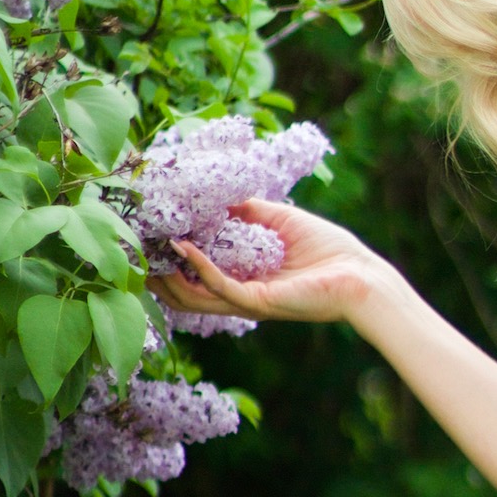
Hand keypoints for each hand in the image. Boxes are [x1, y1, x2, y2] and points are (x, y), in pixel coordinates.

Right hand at [150, 199, 390, 326]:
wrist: (362, 276)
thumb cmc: (329, 250)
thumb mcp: (279, 221)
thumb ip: (246, 210)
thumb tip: (214, 194)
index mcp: (243, 278)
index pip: (195, 276)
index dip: (169, 258)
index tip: (149, 234)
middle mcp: (240, 294)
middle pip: (184, 294)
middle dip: (156, 273)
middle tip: (134, 249)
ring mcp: (248, 301)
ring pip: (193, 297)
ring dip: (168, 274)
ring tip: (148, 249)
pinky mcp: (259, 303)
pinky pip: (219, 286)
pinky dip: (199, 267)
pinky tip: (185, 246)